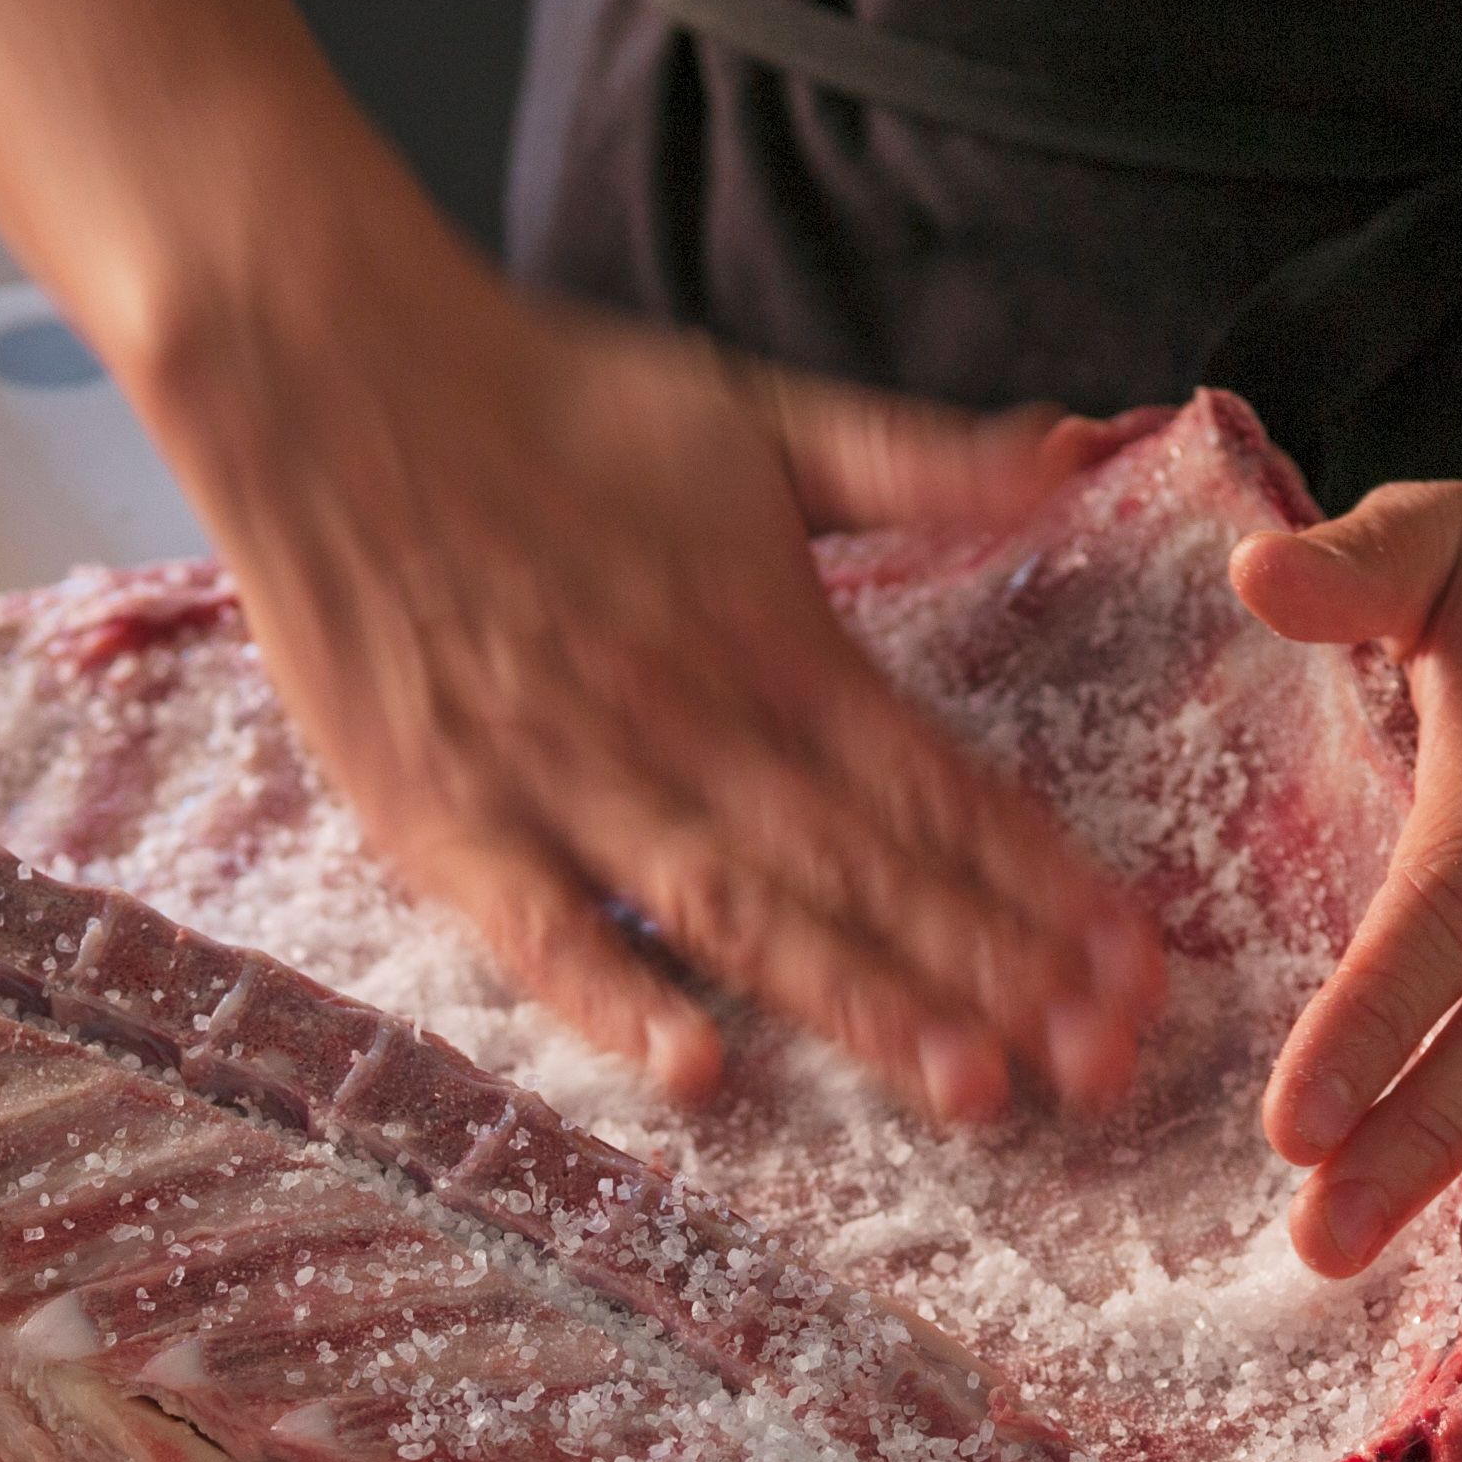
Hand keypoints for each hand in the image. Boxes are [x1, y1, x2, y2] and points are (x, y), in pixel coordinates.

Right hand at [138, 263, 1161, 1123]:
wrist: (326, 374)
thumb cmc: (543, 399)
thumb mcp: (751, 411)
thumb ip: (912, 461)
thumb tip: (1069, 456)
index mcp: (768, 630)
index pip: (933, 780)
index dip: (1040, 874)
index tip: (1136, 959)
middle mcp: (681, 718)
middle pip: (863, 868)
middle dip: (994, 969)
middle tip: (1103, 1064)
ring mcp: (560, 781)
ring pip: (739, 915)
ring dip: (860, 1003)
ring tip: (971, 1087)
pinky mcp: (445, 824)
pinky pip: (542, 934)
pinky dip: (614, 1003)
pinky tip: (699, 1077)